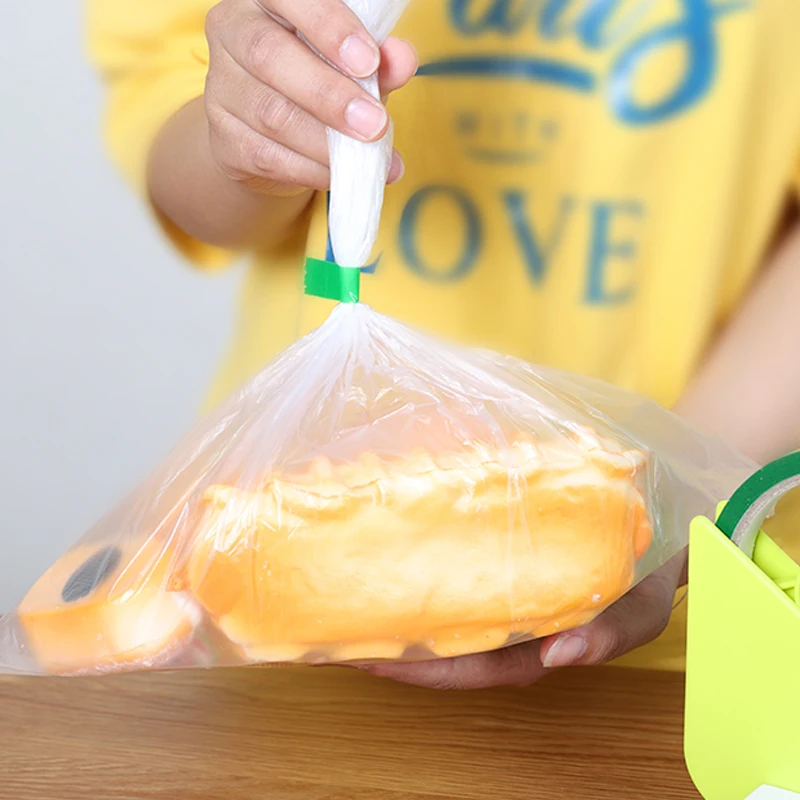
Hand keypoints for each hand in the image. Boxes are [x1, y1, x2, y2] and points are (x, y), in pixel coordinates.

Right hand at [204, 0, 416, 195]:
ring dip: (326, 142)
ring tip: (370, 156)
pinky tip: (340, 174)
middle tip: (374, 124)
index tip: (370, 62)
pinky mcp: (223, 140)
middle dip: (328, 94)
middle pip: (269, 56)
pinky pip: (267, 156)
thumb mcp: (355, 64)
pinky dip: (311, 169)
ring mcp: (220, 88)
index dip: (329, 27)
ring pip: (271, 114)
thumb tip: (401, 58)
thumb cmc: (320, 80)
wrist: (277, 136)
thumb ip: (378, 60)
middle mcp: (231, 32)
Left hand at [362, 550, 686, 689]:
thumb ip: (607, 635)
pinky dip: (423, 571)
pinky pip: (455, 573)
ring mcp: (501, 596)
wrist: (652, 531)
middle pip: (444, 646)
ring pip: (444, 613)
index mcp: (536, 647)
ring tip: (352, 599)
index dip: (424, 670)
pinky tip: (392, 555)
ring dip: (399, 611)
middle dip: (393, 647)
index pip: (472, 668)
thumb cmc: (644, 576)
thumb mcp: (640, 610)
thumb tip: (558, 656)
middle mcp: (509, 627)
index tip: (375, 661)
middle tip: (338, 634)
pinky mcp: (496, 564)